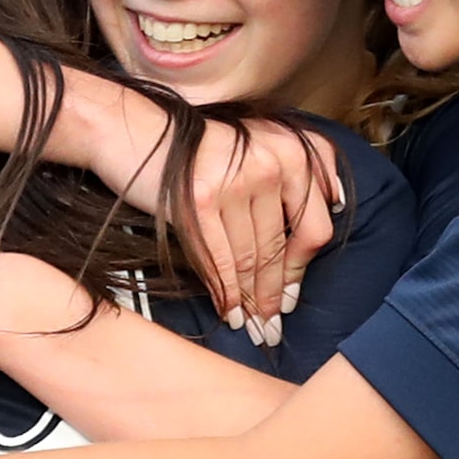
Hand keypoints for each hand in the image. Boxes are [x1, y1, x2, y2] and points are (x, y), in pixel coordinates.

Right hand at [80, 86, 339, 337]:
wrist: (134, 130)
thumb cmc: (196, 147)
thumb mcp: (255, 146)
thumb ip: (292, 177)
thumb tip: (324, 221)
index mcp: (293, 152)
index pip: (313, 227)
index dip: (300, 270)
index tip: (291, 296)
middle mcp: (270, 164)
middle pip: (279, 249)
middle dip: (273, 296)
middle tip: (271, 328)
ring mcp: (235, 182)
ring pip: (249, 258)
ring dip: (250, 301)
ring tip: (250, 327)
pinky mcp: (201, 201)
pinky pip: (219, 258)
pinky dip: (225, 290)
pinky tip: (228, 310)